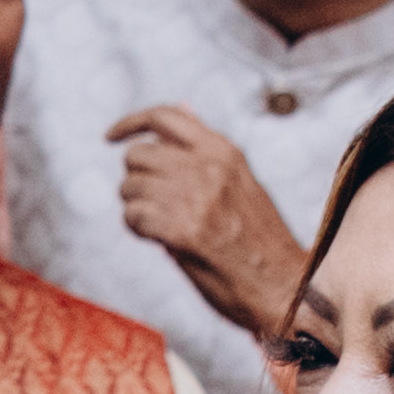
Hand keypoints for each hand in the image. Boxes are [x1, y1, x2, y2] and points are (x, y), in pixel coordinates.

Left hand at [104, 104, 300, 332]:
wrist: (284, 286)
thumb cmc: (259, 239)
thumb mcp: (239, 179)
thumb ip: (205, 148)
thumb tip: (182, 108)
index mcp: (224, 151)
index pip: (165, 116)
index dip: (130, 123)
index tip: (110, 137)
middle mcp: (210, 166)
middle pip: (139, 155)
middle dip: (136, 181)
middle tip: (154, 206)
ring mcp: (197, 197)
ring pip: (130, 187)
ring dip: (136, 208)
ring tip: (162, 227)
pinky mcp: (185, 231)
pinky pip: (133, 216)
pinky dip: (138, 230)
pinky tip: (158, 240)